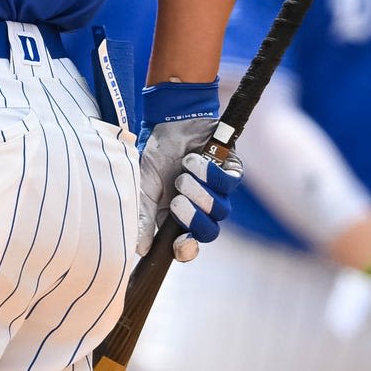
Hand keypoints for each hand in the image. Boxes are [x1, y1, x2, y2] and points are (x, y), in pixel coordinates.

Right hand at [139, 111, 233, 262]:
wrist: (167, 121)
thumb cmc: (154, 154)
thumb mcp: (142, 186)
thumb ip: (143, 217)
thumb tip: (140, 249)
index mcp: (176, 218)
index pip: (187, 245)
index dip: (186, 249)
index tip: (181, 243)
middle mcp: (199, 209)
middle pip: (208, 232)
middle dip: (194, 219)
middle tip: (178, 200)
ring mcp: (217, 192)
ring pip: (220, 210)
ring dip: (199, 193)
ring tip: (183, 174)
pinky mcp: (230, 173)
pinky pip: (229, 184)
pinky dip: (210, 174)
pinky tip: (194, 161)